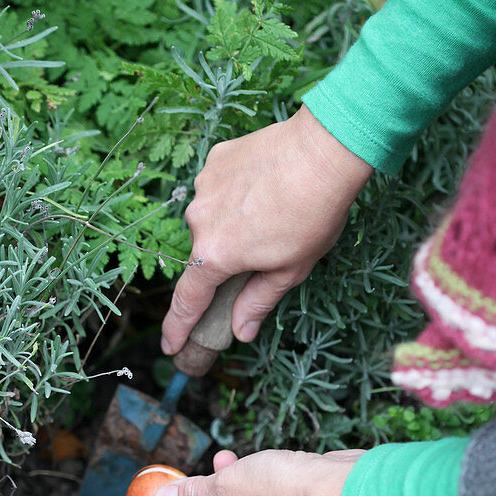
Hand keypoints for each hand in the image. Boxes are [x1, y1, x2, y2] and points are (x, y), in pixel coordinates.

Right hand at [161, 105, 372, 354]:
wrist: (325, 149)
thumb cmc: (313, 213)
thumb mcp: (291, 270)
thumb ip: (258, 302)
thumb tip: (241, 333)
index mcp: (216, 255)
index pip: (188, 301)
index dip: (178, 328)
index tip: (171, 345)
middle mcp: (199, 221)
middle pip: (207, 255)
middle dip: (228, 260)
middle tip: (264, 250)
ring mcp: (204, 187)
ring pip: (212, 219)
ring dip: (233, 225)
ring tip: (271, 213)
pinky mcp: (215, 161)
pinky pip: (219, 189)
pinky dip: (235, 195)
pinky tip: (265, 188)